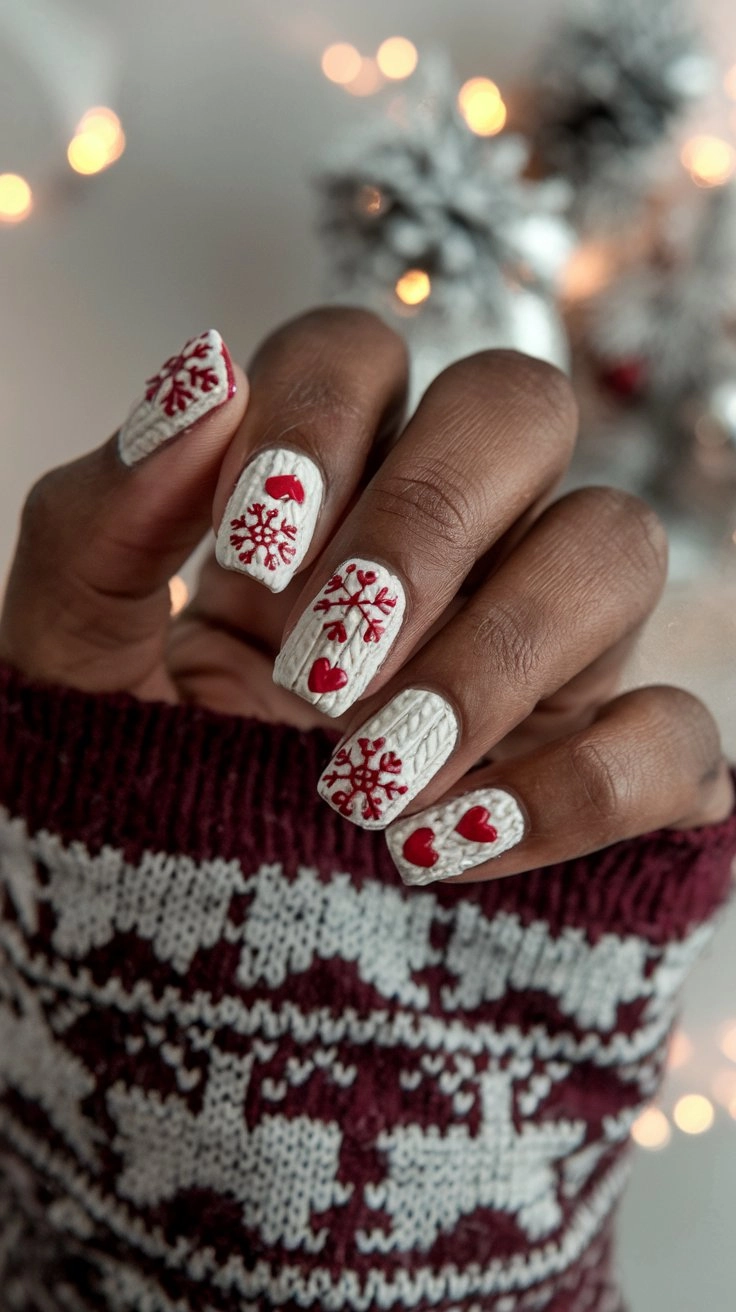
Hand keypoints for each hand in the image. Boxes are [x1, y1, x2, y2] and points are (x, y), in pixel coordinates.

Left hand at [1, 310, 731, 885]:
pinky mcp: (616, 781)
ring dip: (495, 654)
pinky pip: (677, 738)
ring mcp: (548, 661)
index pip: (358, 353)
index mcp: (318, 502)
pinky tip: (445, 851)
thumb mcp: (70, 667)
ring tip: (365, 779)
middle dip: (426, 520)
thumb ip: (101, 519)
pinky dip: (577, 789)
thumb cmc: (121, 802)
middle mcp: (451, 552)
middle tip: (323, 665)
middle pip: (519, 406)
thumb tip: (202, 374)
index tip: (251, 552)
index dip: (318, 419)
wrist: (179, 984)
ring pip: (616, 546)